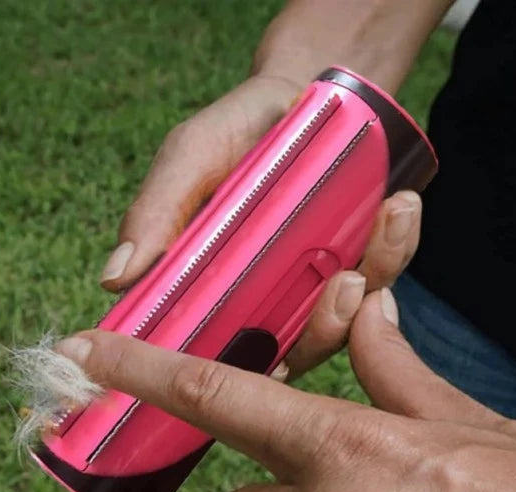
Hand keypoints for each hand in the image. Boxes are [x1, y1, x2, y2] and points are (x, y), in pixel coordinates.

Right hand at [99, 73, 421, 379]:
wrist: (298, 95)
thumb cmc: (236, 134)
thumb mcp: (190, 161)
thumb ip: (158, 214)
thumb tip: (115, 277)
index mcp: (219, 293)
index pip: (216, 350)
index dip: (226, 371)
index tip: (250, 353)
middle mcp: (269, 303)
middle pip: (294, 352)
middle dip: (322, 328)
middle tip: (341, 284)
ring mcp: (316, 289)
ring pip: (346, 321)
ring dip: (371, 281)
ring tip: (387, 221)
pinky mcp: (361, 265)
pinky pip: (382, 274)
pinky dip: (395, 244)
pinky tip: (401, 206)